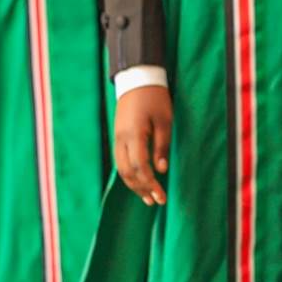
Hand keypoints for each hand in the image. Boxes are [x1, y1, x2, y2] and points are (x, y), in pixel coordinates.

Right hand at [114, 87, 172, 205]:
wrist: (137, 79)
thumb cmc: (155, 98)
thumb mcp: (165, 121)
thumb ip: (162, 146)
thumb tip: (161, 170)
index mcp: (134, 134)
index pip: (140, 167)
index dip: (151, 184)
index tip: (162, 197)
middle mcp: (121, 139)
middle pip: (128, 172)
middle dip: (142, 189)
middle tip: (156, 201)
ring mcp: (117, 138)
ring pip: (121, 169)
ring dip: (134, 185)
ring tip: (147, 197)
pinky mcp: (118, 137)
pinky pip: (120, 161)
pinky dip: (129, 174)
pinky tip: (139, 181)